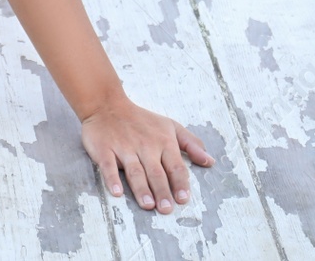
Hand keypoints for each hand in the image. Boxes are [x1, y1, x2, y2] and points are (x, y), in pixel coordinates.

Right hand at [78, 94, 214, 212]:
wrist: (107, 105)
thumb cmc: (141, 120)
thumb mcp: (170, 126)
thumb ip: (191, 144)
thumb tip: (209, 161)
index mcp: (163, 141)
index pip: (175, 166)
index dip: (180, 183)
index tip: (183, 199)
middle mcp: (145, 145)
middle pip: (156, 172)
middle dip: (162, 191)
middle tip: (166, 209)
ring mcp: (124, 147)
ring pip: (135, 171)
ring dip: (141, 188)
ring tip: (148, 205)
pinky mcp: (105, 149)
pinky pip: (108, 166)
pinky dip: (112, 179)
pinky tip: (117, 192)